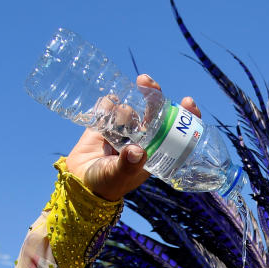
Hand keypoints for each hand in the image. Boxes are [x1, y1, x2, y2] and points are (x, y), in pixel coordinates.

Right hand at [65, 74, 202, 201]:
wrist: (80, 180)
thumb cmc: (106, 184)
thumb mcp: (118, 176)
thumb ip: (128, 165)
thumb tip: (137, 151)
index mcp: (155, 151)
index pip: (178, 132)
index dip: (186, 116)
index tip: (188, 102)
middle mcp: (143, 138)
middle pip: (155, 111)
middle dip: (153, 95)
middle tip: (145, 82)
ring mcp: (125, 129)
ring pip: (129, 108)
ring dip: (121, 112)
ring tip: (110, 133)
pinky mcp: (106, 122)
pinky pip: (109, 105)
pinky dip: (106, 105)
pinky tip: (102, 115)